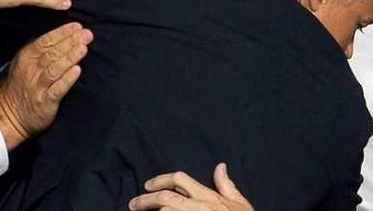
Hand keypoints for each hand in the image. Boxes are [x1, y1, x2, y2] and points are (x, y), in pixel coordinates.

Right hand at [0, 22, 91, 150]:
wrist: (9, 116)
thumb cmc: (21, 85)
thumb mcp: (23, 63)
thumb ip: (38, 49)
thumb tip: (59, 33)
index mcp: (26, 57)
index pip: (45, 41)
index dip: (62, 32)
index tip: (77, 26)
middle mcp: (30, 70)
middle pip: (52, 53)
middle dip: (70, 42)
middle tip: (87, 34)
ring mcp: (37, 87)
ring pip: (55, 69)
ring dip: (70, 58)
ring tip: (83, 48)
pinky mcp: (45, 102)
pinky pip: (57, 89)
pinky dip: (67, 79)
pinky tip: (77, 71)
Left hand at [128, 164, 253, 210]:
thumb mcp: (238, 203)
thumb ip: (226, 185)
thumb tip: (220, 166)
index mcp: (208, 196)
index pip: (179, 179)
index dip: (160, 179)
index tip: (148, 185)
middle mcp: (199, 206)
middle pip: (165, 197)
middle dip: (145, 200)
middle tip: (134, 204)